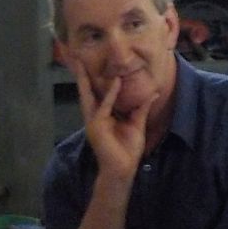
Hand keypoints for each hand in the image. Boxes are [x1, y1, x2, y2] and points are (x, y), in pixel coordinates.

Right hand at [71, 57, 156, 180]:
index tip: (89, 65)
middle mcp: (94, 116)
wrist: (122, 169)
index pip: (97, 94)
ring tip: (82, 64)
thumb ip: (141, 108)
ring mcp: (93, 121)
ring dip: (85, 80)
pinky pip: (104, 106)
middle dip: (80, 76)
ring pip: (88, 95)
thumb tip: (152, 94)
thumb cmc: (127, 150)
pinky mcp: (97, 126)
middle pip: (86, 92)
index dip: (93, 80)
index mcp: (102, 115)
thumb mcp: (137, 124)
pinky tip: (116, 81)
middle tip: (75, 59)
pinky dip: (111, 93)